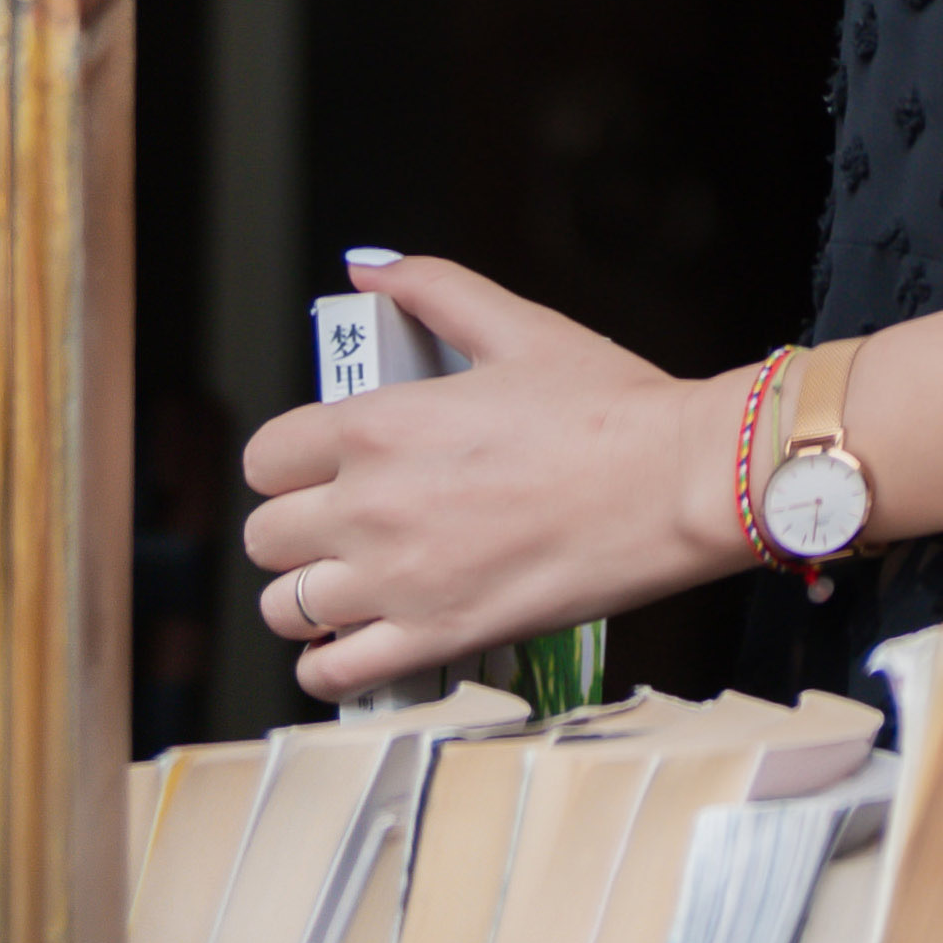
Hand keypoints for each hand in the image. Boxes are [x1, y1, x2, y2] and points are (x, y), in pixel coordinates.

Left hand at [239, 258, 731, 699]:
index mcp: (378, 425)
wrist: (677, 484)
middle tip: (338, 522)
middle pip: (265, 536)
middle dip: (294, 527)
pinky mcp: (436, 640)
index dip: (288, 461)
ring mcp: (399, 583)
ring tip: (346, 584)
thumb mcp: (517, 325)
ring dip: (306, 596)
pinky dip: (329, 666)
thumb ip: (432, 289)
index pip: (265, 457)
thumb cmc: (608, 408)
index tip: (317, 467)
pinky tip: (355, 643)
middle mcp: (372, 507)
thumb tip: (371, 267)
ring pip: (286, 608)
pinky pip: (333, 674)